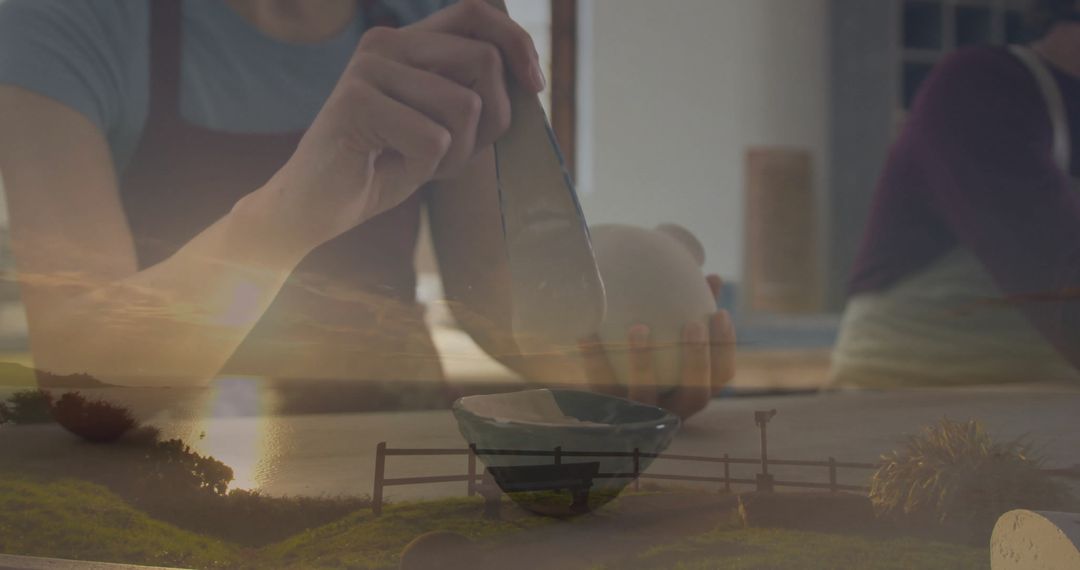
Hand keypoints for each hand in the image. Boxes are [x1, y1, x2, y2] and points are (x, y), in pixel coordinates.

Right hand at [258, 0, 542, 250]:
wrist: (316, 206)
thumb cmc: (383, 167)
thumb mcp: (441, 126)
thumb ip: (474, 95)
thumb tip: (528, 78)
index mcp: (406, 42)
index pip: (476, 13)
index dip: (516, 42)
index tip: (535, 85)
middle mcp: (385, 43)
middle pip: (484, 61)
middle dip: (491, 120)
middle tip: (454, 154)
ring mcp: (368, 68)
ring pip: (465, 105)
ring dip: (455, 154)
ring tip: (414, 162)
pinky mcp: (356, 102)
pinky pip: (434, 140)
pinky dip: (424, 169)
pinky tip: (389, 167)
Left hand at [578, 275, 735, 419]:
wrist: (603, 412)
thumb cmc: (652, 362)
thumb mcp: (672, 342)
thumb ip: (693, 312)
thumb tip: (713, 277)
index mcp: (693, 393)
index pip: (721, 376)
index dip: (725, 347)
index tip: (720, 312)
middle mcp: (673, 410)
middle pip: (694, 393)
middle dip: (697, 360)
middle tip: (693, 323)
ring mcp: (640, 416)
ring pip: (645, 394)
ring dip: (643, 362)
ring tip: (639, 328)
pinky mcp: (607, 414)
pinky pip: (601, 387)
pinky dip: (595, 359)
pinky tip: (587, 331)